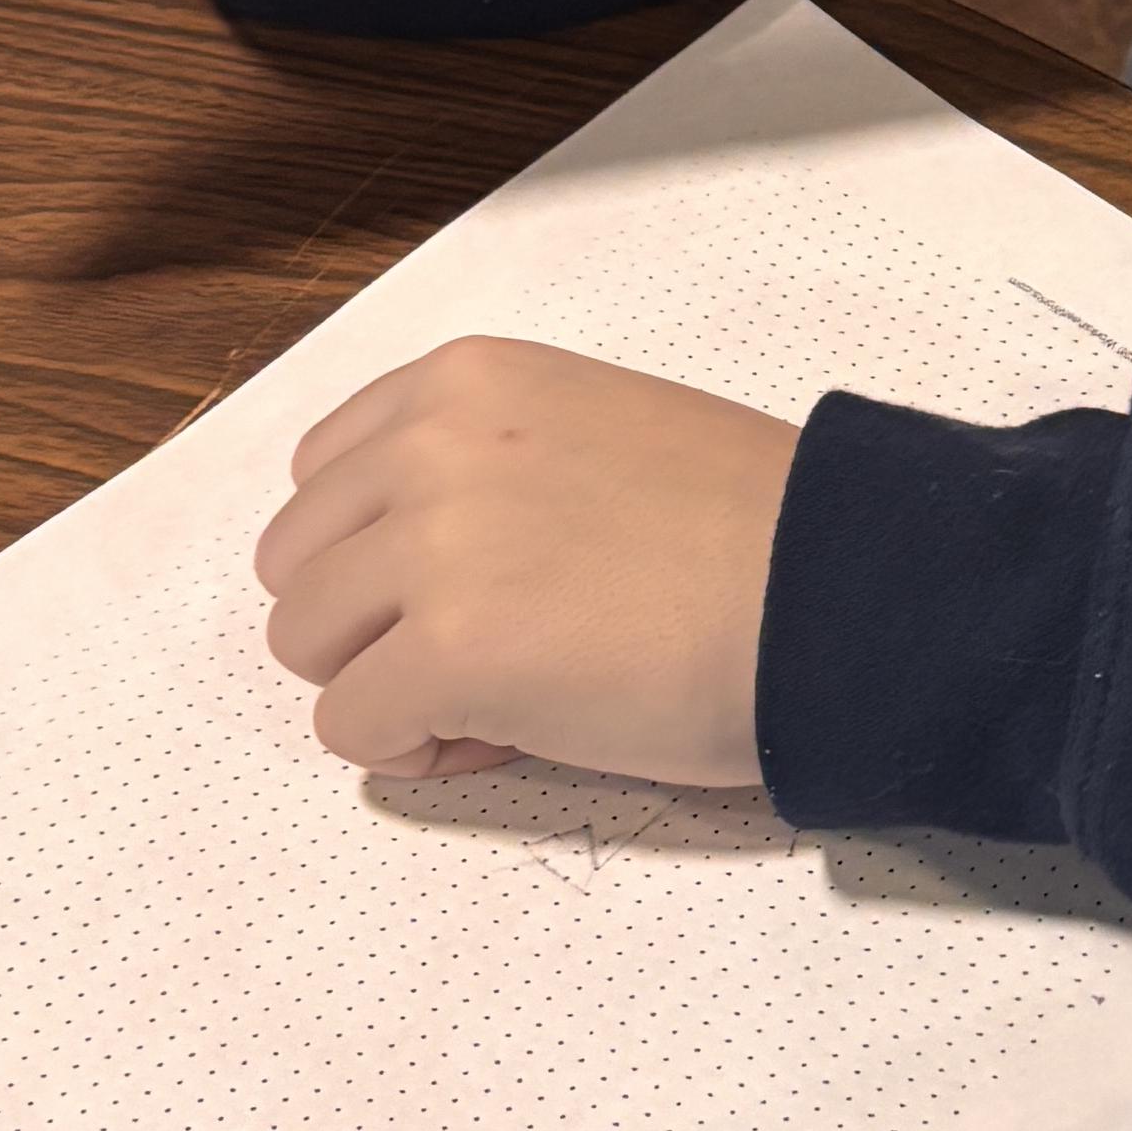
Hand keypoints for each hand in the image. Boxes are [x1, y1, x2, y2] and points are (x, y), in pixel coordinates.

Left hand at [254, 337, 800, 791]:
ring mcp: (432, 547)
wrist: (833, 593)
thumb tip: (416, 576)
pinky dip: (412, 749)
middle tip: (485, 654)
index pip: (325, 475)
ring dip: (383, 684)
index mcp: (468, 381)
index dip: (382, 552)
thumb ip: (487, 466)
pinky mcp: (447, 651)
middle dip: (371, 623)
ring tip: (496, 697)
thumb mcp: (593, 432)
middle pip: (298, 564)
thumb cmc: (747, 531)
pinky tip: (507, 736)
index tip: (472, 588)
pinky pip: (348, 726)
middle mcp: (432, 444)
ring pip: (303, 643)